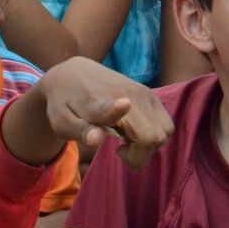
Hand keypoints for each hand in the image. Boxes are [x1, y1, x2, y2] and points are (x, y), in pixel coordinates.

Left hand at [43, 58, 174, 167]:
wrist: (74, 73)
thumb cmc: (65, 104)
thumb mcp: (62, 122)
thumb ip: (80, 131)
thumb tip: (97, 140)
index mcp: (100, 102)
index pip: (113, 107)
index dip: (117, 110)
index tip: (123, 104)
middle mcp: (129, 95)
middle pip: (154, 137)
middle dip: (139, 155)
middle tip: (119, 149)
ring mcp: (145, 94)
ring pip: (165, 133)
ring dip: (148, 146)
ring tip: (125, 140)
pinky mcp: (153, 95)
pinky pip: (166, 126)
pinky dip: (154, 136)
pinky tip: (134, 133)